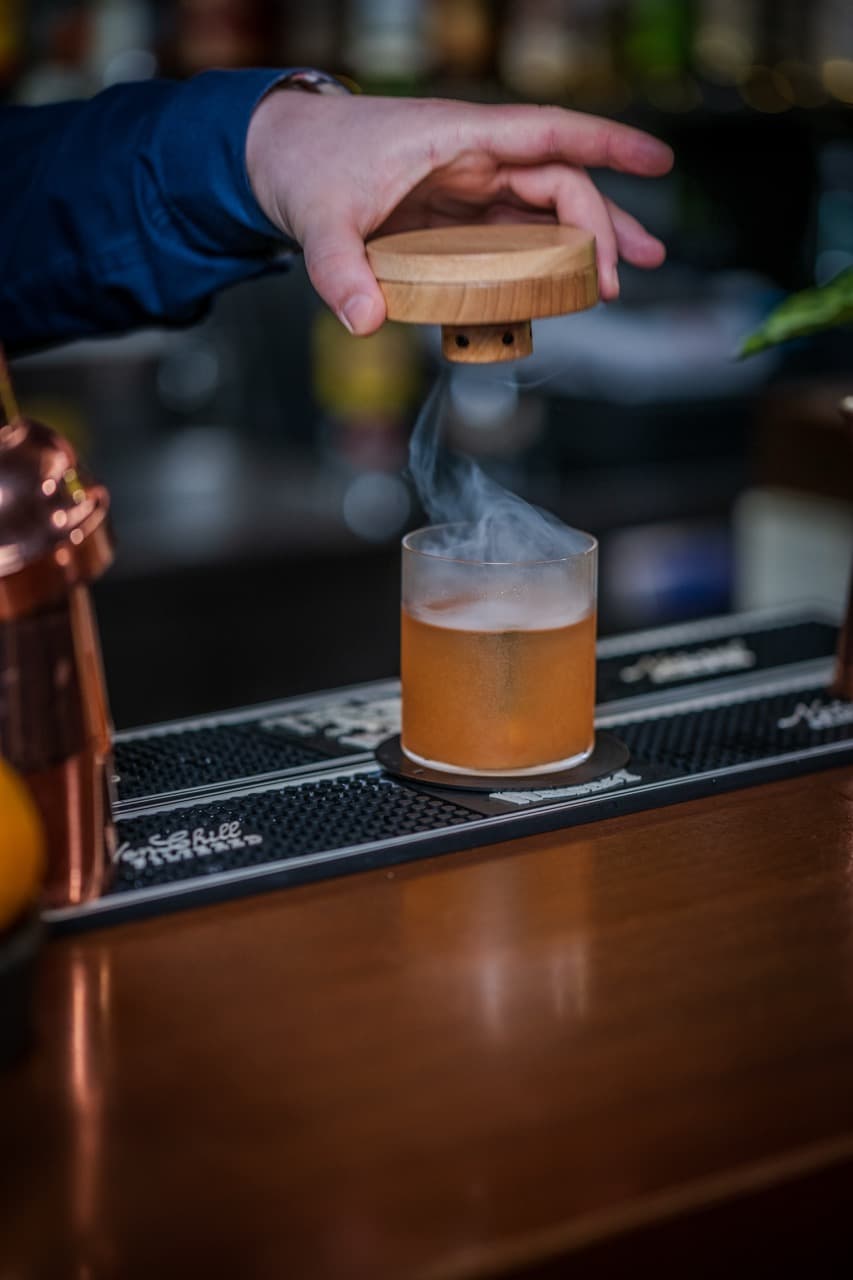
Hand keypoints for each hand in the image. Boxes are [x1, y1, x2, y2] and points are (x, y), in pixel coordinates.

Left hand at [246, 92, 672, 336]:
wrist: (280, 158)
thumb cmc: (306, 168)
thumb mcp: (317, 219)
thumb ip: (339, 269)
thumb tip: (364, 323)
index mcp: (455, 138)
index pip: (547, 134)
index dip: (607, 144)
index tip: (658, 160)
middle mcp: (473, 159)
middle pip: (558, 184)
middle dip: (600, 227)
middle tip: (620, 282)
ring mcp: (469, 189)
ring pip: (546, 210)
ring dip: (590, 242)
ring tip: (632, 276)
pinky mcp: (457, 217)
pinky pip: (515, 236)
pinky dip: (545, 260)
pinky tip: (566, 290)